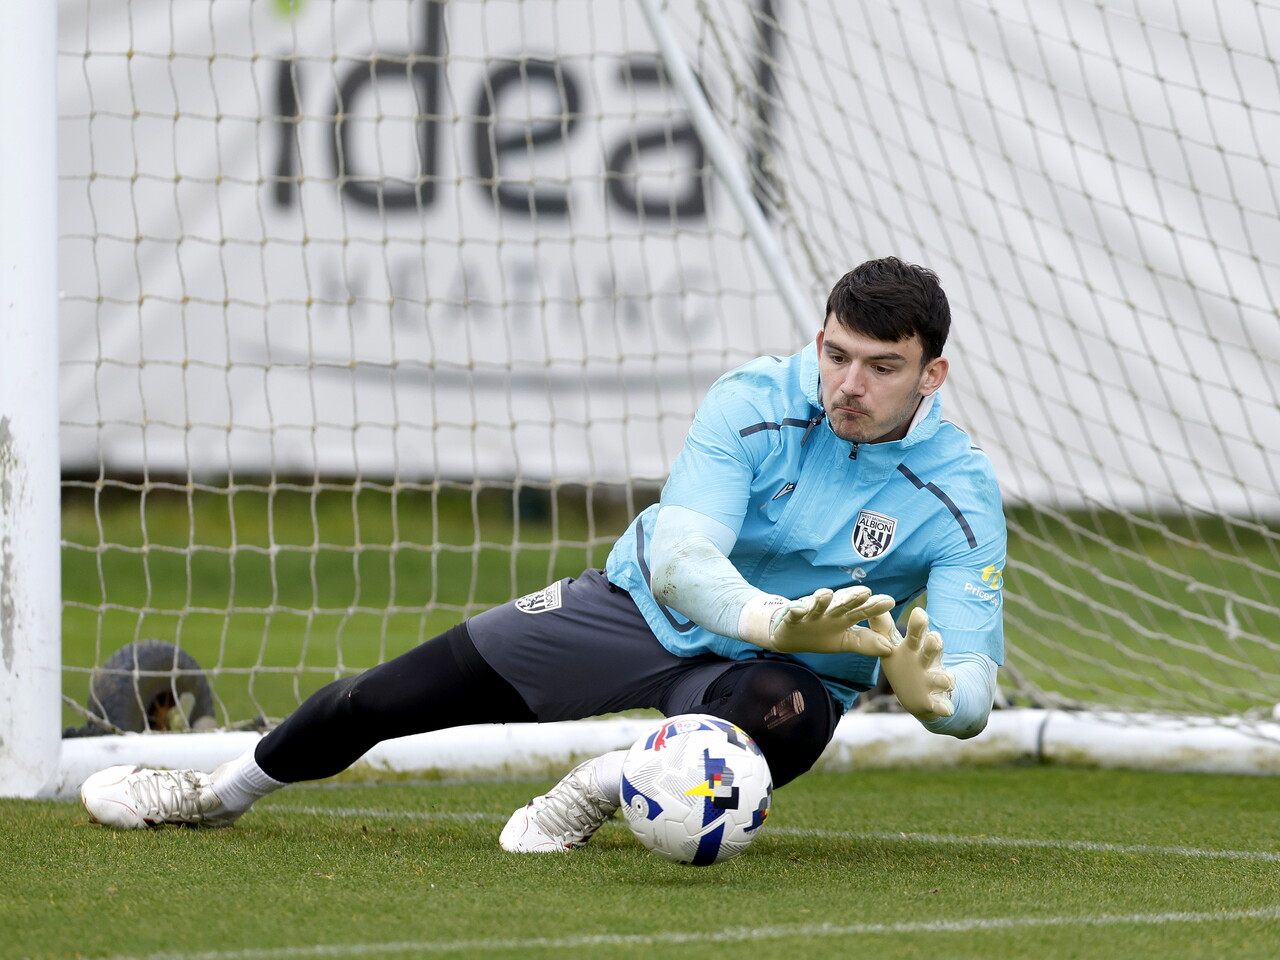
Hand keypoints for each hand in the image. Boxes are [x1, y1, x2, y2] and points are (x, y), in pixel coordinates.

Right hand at [742, 586, 895, 654]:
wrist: (791, 636)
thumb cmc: (821, 635)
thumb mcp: (844, 641)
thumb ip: (865, 643)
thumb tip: (890, 648)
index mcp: (843, 618)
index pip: (861, 611)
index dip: (874, 607)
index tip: (889, 601)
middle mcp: (829, 612)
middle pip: (842, 604)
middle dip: (852, 598)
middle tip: (865, 592)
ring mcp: (810, 613)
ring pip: (817, 605)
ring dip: (821, 600)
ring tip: (826, 594)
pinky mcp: (792, 617)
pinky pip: (794, 613)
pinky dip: (795, 610)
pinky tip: (798, 608)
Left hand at [869, 607, 954, 720]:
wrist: (916, 695)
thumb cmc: (904, 663)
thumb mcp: (892, 646)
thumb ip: (883, 628)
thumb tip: (875, 606)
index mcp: (915, 648)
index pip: (917, 633)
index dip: (918, 624)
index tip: (919, 612)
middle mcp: (927, 661)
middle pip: (932, 650)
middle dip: (934, 644)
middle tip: (934, 638)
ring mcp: (933, 681)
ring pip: (941, 677)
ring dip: (944, 678)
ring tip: (947, 679)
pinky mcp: (935, 701)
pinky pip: (941, 704)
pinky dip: (943, 707)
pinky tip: (947, 711)